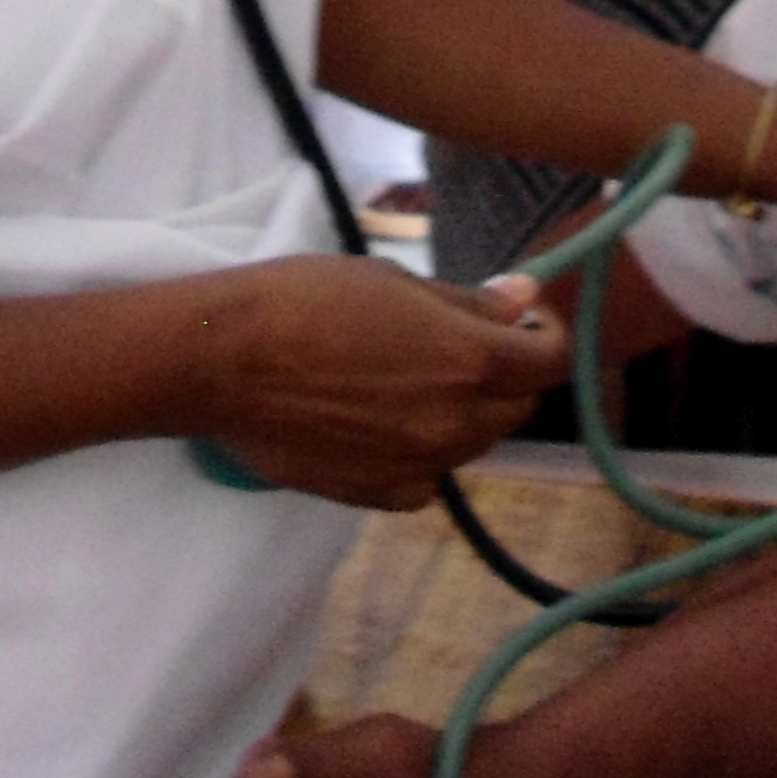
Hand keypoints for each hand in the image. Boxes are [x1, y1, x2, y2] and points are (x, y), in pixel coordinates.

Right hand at [195, 262, 566, 508]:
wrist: (226, 358)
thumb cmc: (308, 299)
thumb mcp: (396, 282)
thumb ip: (468, 303)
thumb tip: (523, 301)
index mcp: (468, 361)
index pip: (550, 364)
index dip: (549, 337)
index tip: (527, 320)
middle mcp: (454, 423)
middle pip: (516, 409)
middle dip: (510, 375)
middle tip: (473, 345)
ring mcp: (417, 467)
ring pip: (473, 445)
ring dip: (468, 414)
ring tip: (421, 380)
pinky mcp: (377, 495)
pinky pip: (426, 482)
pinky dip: (423, 455)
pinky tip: (390, 424)